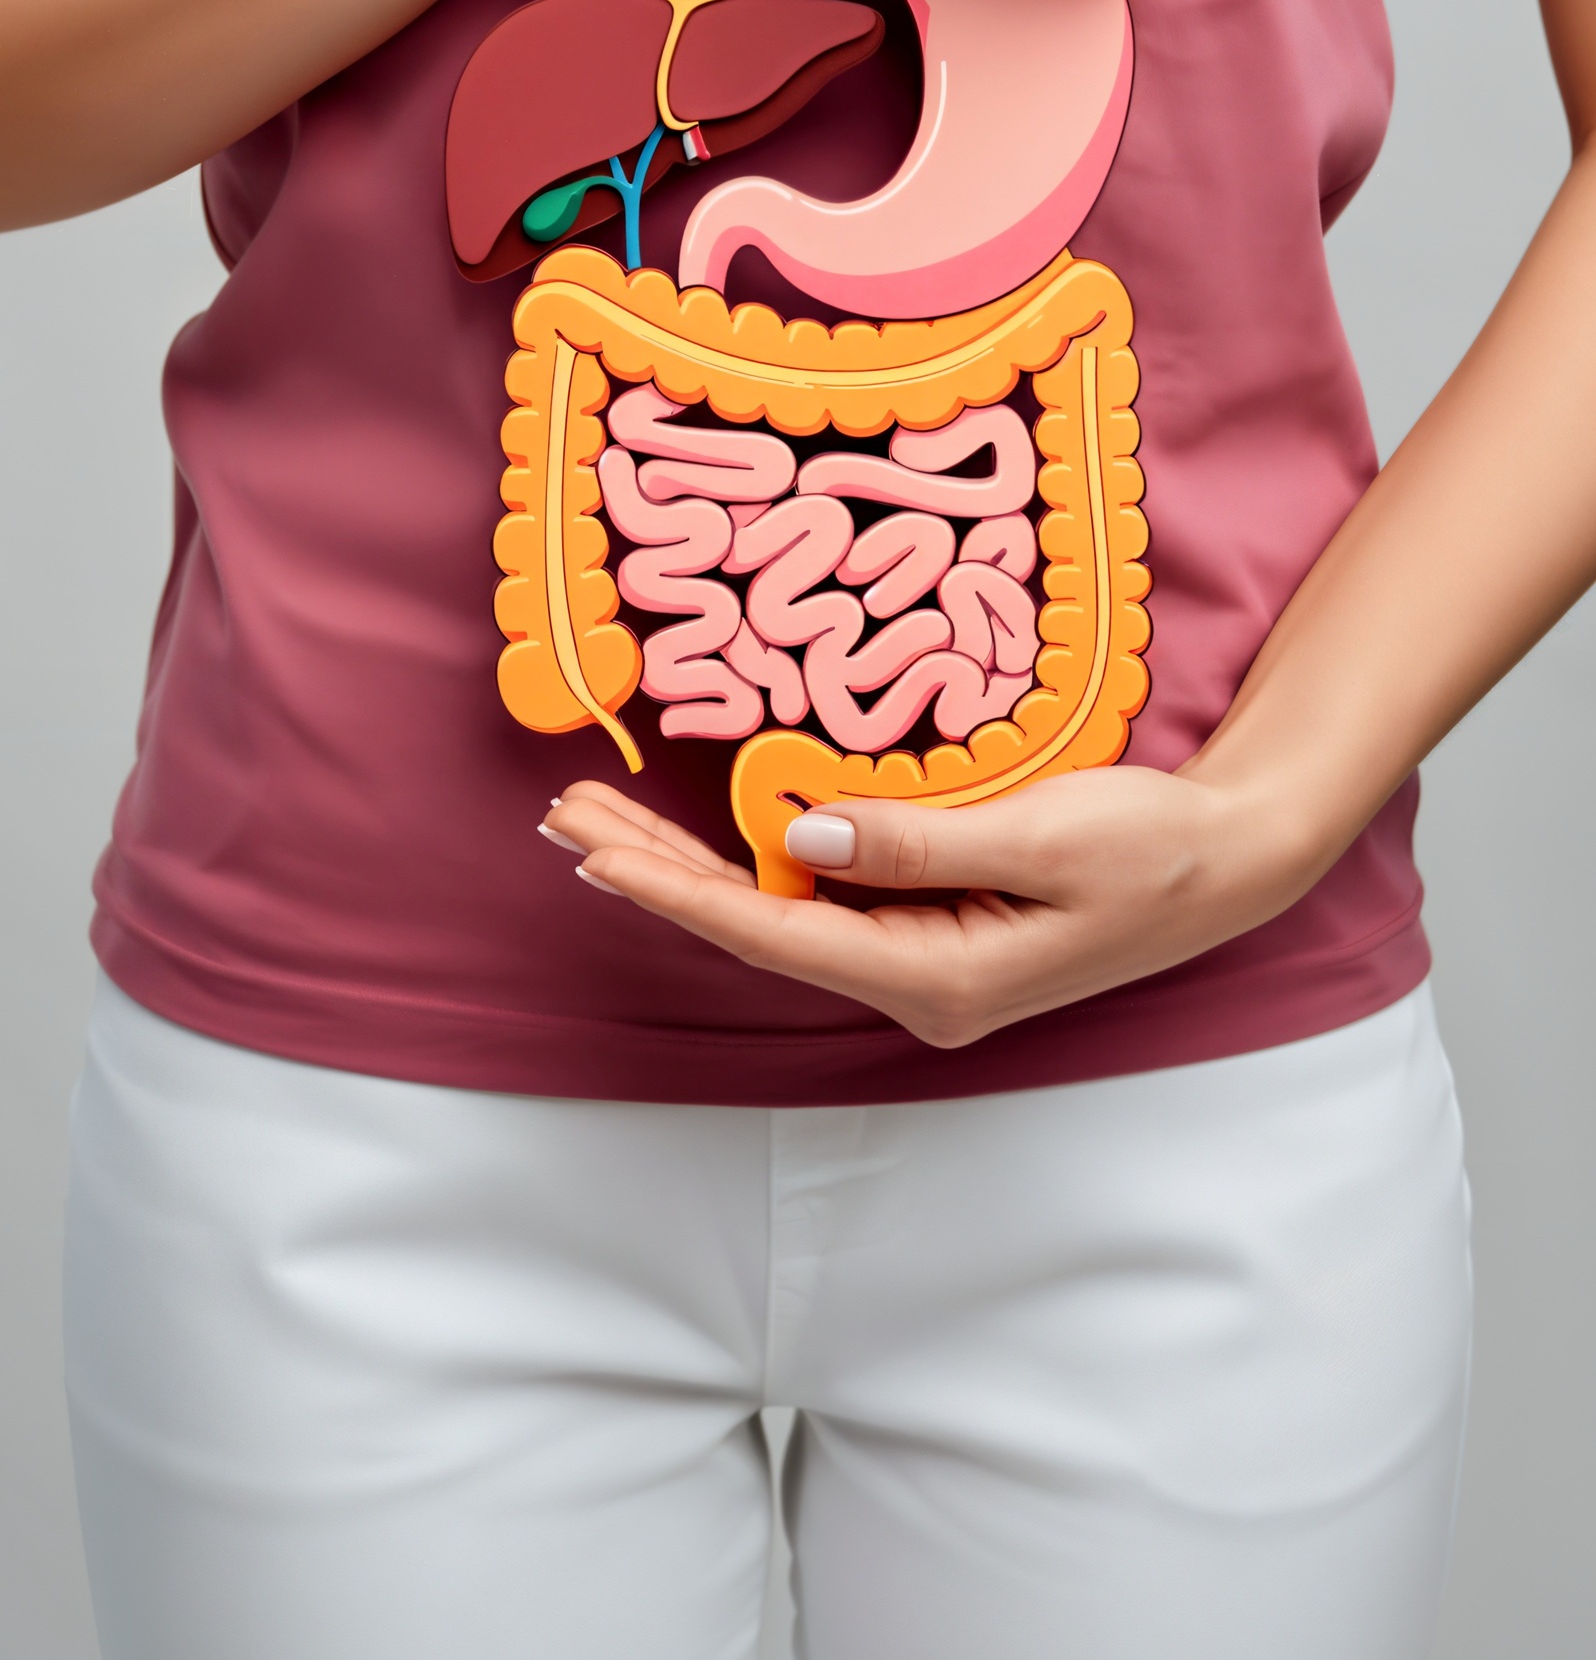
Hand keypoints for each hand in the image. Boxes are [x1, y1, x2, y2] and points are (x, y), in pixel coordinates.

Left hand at [541, 768, 1318, 1047]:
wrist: (1230, 861)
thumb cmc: (1153, 849)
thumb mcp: (1045, 835)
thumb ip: (923, 843)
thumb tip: (806, 837)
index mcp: (939, 979)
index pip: (777, 932)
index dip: (678, 890)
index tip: (596, 850)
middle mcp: (918, 984)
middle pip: (757, 927)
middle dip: (656, 875)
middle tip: (563, 819)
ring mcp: (924, 961)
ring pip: (780, 912)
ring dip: (692, 868)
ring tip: (601, 823)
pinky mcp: (933, 930)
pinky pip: (823, 898)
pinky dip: (754, 862)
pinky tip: (702, 839)